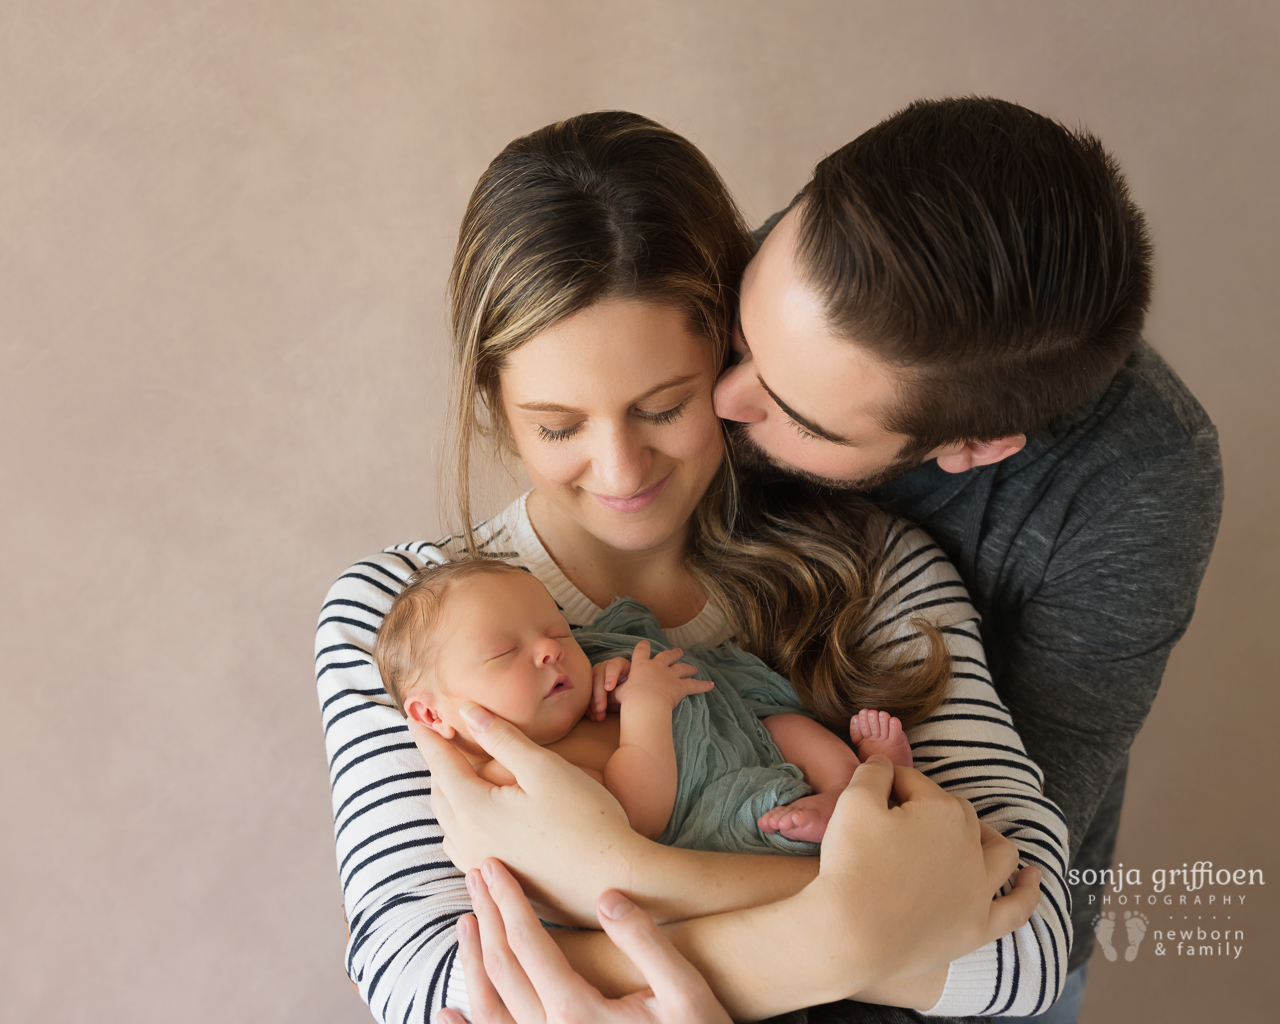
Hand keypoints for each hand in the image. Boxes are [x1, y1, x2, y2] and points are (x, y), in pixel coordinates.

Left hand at [407, 702, 645, 924]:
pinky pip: (463, 845)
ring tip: (457, 773)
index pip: (440, 764)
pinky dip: (462, 821)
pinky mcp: (498, 881)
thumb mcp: (544, 768)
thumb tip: (468, 712)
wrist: (615, 881)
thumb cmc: (586, 818)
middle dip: (438, 764)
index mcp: (474, 810)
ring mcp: (481, 866)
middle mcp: (468, 842)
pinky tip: (478, 815)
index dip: (428, 737)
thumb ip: (502, 738)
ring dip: (448, 794)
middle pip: (440, 793)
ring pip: (449, 822)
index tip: (415, 716)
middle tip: (439, 740)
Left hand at [437, 859, 731, 1023]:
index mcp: (577, 1010)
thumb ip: (645, 943)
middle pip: (503, 968)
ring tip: (465, 922)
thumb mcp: (686, 990)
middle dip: (488, 916)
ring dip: (472, 962)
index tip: (492, 865)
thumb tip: (607, 897)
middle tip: (475, 874)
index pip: (528, 943)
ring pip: (490, 1007)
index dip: (508, 900)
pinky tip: (449, 1010)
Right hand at [589, 657, 629, 720]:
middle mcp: (606, 667)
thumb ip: (626, 690)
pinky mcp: (590, 685)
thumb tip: (619, 697)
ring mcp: (597, 675)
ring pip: (590, 685)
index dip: (611, 676)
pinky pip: (586, 695)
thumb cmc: (634, 690)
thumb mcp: (633, 689)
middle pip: (599, 676)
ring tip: (597, 715)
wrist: (631, 695)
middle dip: (599, 694)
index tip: (609, 688)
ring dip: (592, 702)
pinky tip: (592, 716)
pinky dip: (589, 706)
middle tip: (601, 708)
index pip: (614, 665)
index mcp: (620, 664)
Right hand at [612, 641, 710, 709]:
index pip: (641, 650)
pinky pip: (694, 685)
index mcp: (640, 665)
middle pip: (666, 656)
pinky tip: (710, 685)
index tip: (645, 644)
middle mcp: (657, 666)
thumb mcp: (617, 693)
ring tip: (693, 667)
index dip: (643, 647)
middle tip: (678, 651)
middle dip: (672, 653)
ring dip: (688, 667)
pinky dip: (703, 685)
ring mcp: (670, 675)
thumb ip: (615, 691)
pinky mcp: (680, 686)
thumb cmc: (629, 699)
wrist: (644, 703)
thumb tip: (604, 695)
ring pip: (681, 668)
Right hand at [776, 755, 1041, 998]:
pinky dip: (1027, 890)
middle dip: (930, 808)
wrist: (853, 936)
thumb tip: (884, 763)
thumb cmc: (852, 865)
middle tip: (895, 817)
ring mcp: (979, 889)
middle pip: (955, 814)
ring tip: (971, 835)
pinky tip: (1031, 878)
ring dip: (987, 838)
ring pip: (998, 852)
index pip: (915, 783)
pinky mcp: (978, 927)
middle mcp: (971, 846)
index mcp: (942, 811)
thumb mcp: (853, 802)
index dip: (889, 782)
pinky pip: (1016, 907)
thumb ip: (873, 772)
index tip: (871, 790)